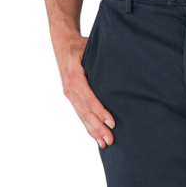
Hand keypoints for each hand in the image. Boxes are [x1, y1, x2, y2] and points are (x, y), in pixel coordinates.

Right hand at [55, 33, 114, 147]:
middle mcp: (69, 87)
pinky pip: (78, 114)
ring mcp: (68, 94)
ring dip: (93, 131)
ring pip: (81, 116)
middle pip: (85, 112)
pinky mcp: (70, 97)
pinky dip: (86, 127)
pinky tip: (94, 137)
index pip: (89, 98)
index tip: (112, 122)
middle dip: (98, 128)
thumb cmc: (81, 45)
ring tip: (104, 143)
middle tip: (110, 140)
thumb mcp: (90, 48)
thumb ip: (100, 60)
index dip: (100, 112)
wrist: (62, 42)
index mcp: (74, 76)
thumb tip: (122, 68)